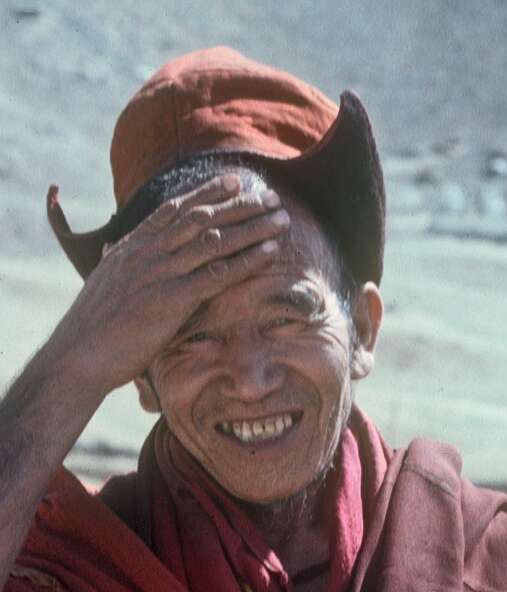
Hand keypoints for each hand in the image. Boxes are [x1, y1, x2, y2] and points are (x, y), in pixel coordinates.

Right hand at [46, 175, 290, 397]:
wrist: (81, 350)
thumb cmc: (93, 325)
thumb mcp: (105, 282)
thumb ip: (118, 262)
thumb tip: (114, 249)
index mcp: (134, 245)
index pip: (175, 208)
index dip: (207, 192)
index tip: (233, 181)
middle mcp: (150, 251)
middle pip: (201, 217)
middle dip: (238, 204)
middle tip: (268, 195)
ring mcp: (162, 272)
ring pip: (215, 240)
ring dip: (252, 227)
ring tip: (280, 217)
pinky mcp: (174, 299)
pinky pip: (218, 274)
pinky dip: (247, 260)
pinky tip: (270, 252)